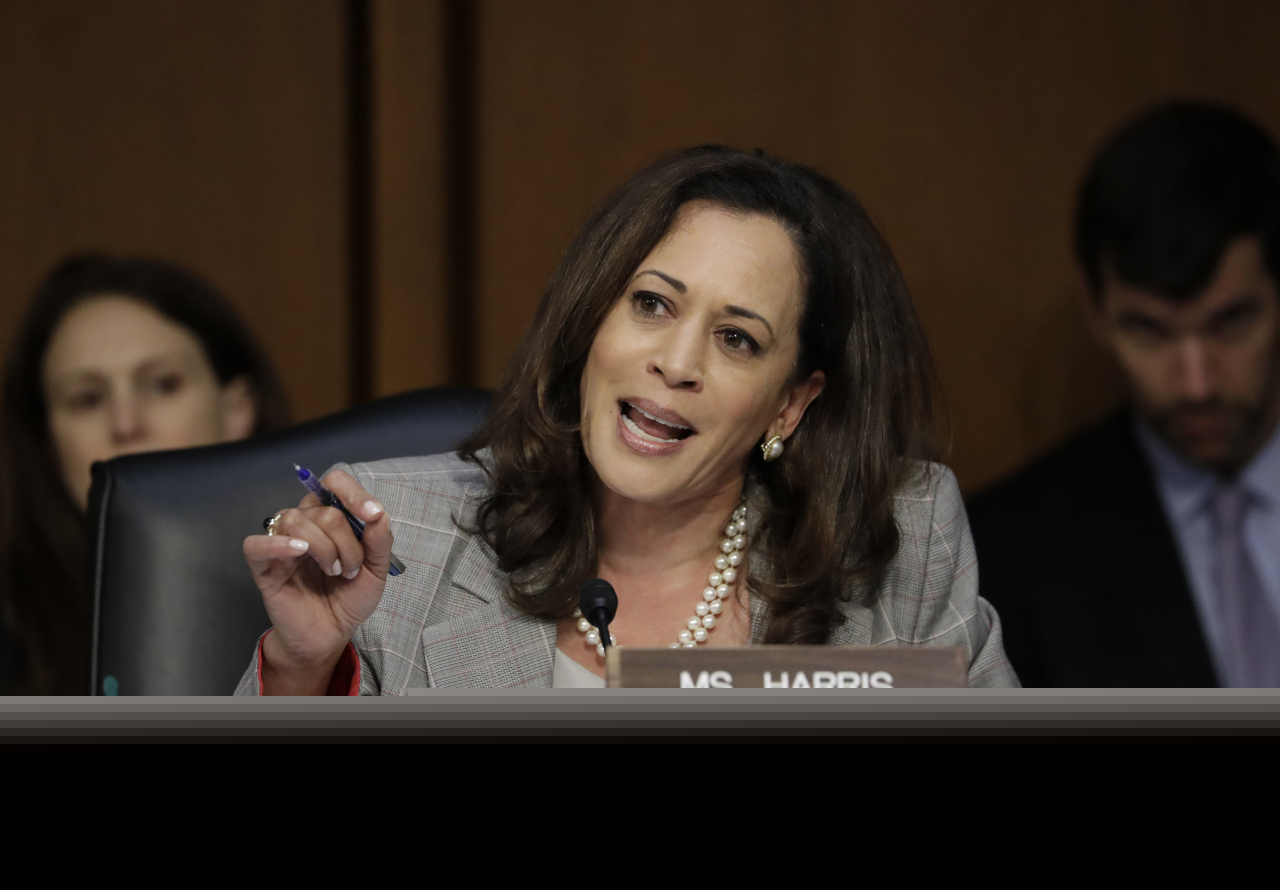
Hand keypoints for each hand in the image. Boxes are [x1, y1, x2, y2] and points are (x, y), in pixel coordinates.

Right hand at [242, 469, 393, 693]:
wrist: (331, 635)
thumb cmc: (350, 599)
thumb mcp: (376, 570)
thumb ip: (380, 540)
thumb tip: (377, 512)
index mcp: (332, 518)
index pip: (335, 482)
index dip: (353, 493)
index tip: (371, 515)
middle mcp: (306, 523)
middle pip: (323, 509)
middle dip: (347, 541)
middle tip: (350, 570)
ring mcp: (283, 543)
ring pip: (296, 520)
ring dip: (324, 548)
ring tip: (334, 572)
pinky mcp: (263, 567)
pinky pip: (256, 544)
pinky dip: (277, 544)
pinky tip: (299, 553)